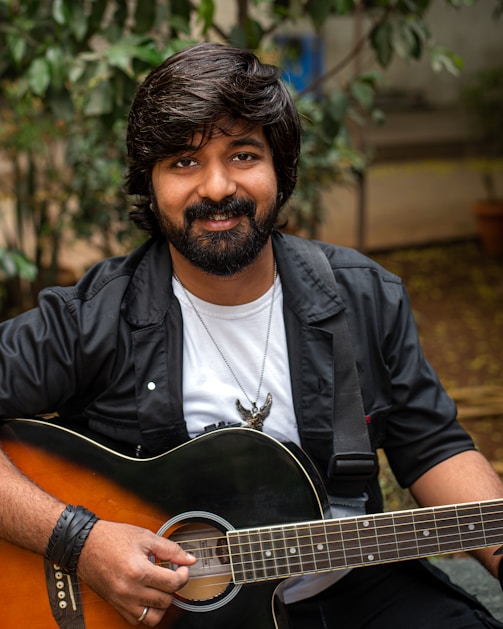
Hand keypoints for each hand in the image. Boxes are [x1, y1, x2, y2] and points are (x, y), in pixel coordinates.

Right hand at [77, 520, 195, 625]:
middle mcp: (130, 590)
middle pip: (165, 601)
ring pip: (153, 617)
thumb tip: (189, 559)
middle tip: (172, 574)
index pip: (172, 584)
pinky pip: (138, 620)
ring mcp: (122, 601)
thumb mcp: (145, 537)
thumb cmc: (112, 538)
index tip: (182, 568)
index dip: (183, 575)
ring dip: (162, 603)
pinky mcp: (116, 606)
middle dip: (173, 587)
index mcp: (138, 571)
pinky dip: (147, 611)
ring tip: (161, 587)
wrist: (85, 545)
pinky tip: (149, 595)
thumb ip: (170, 549)